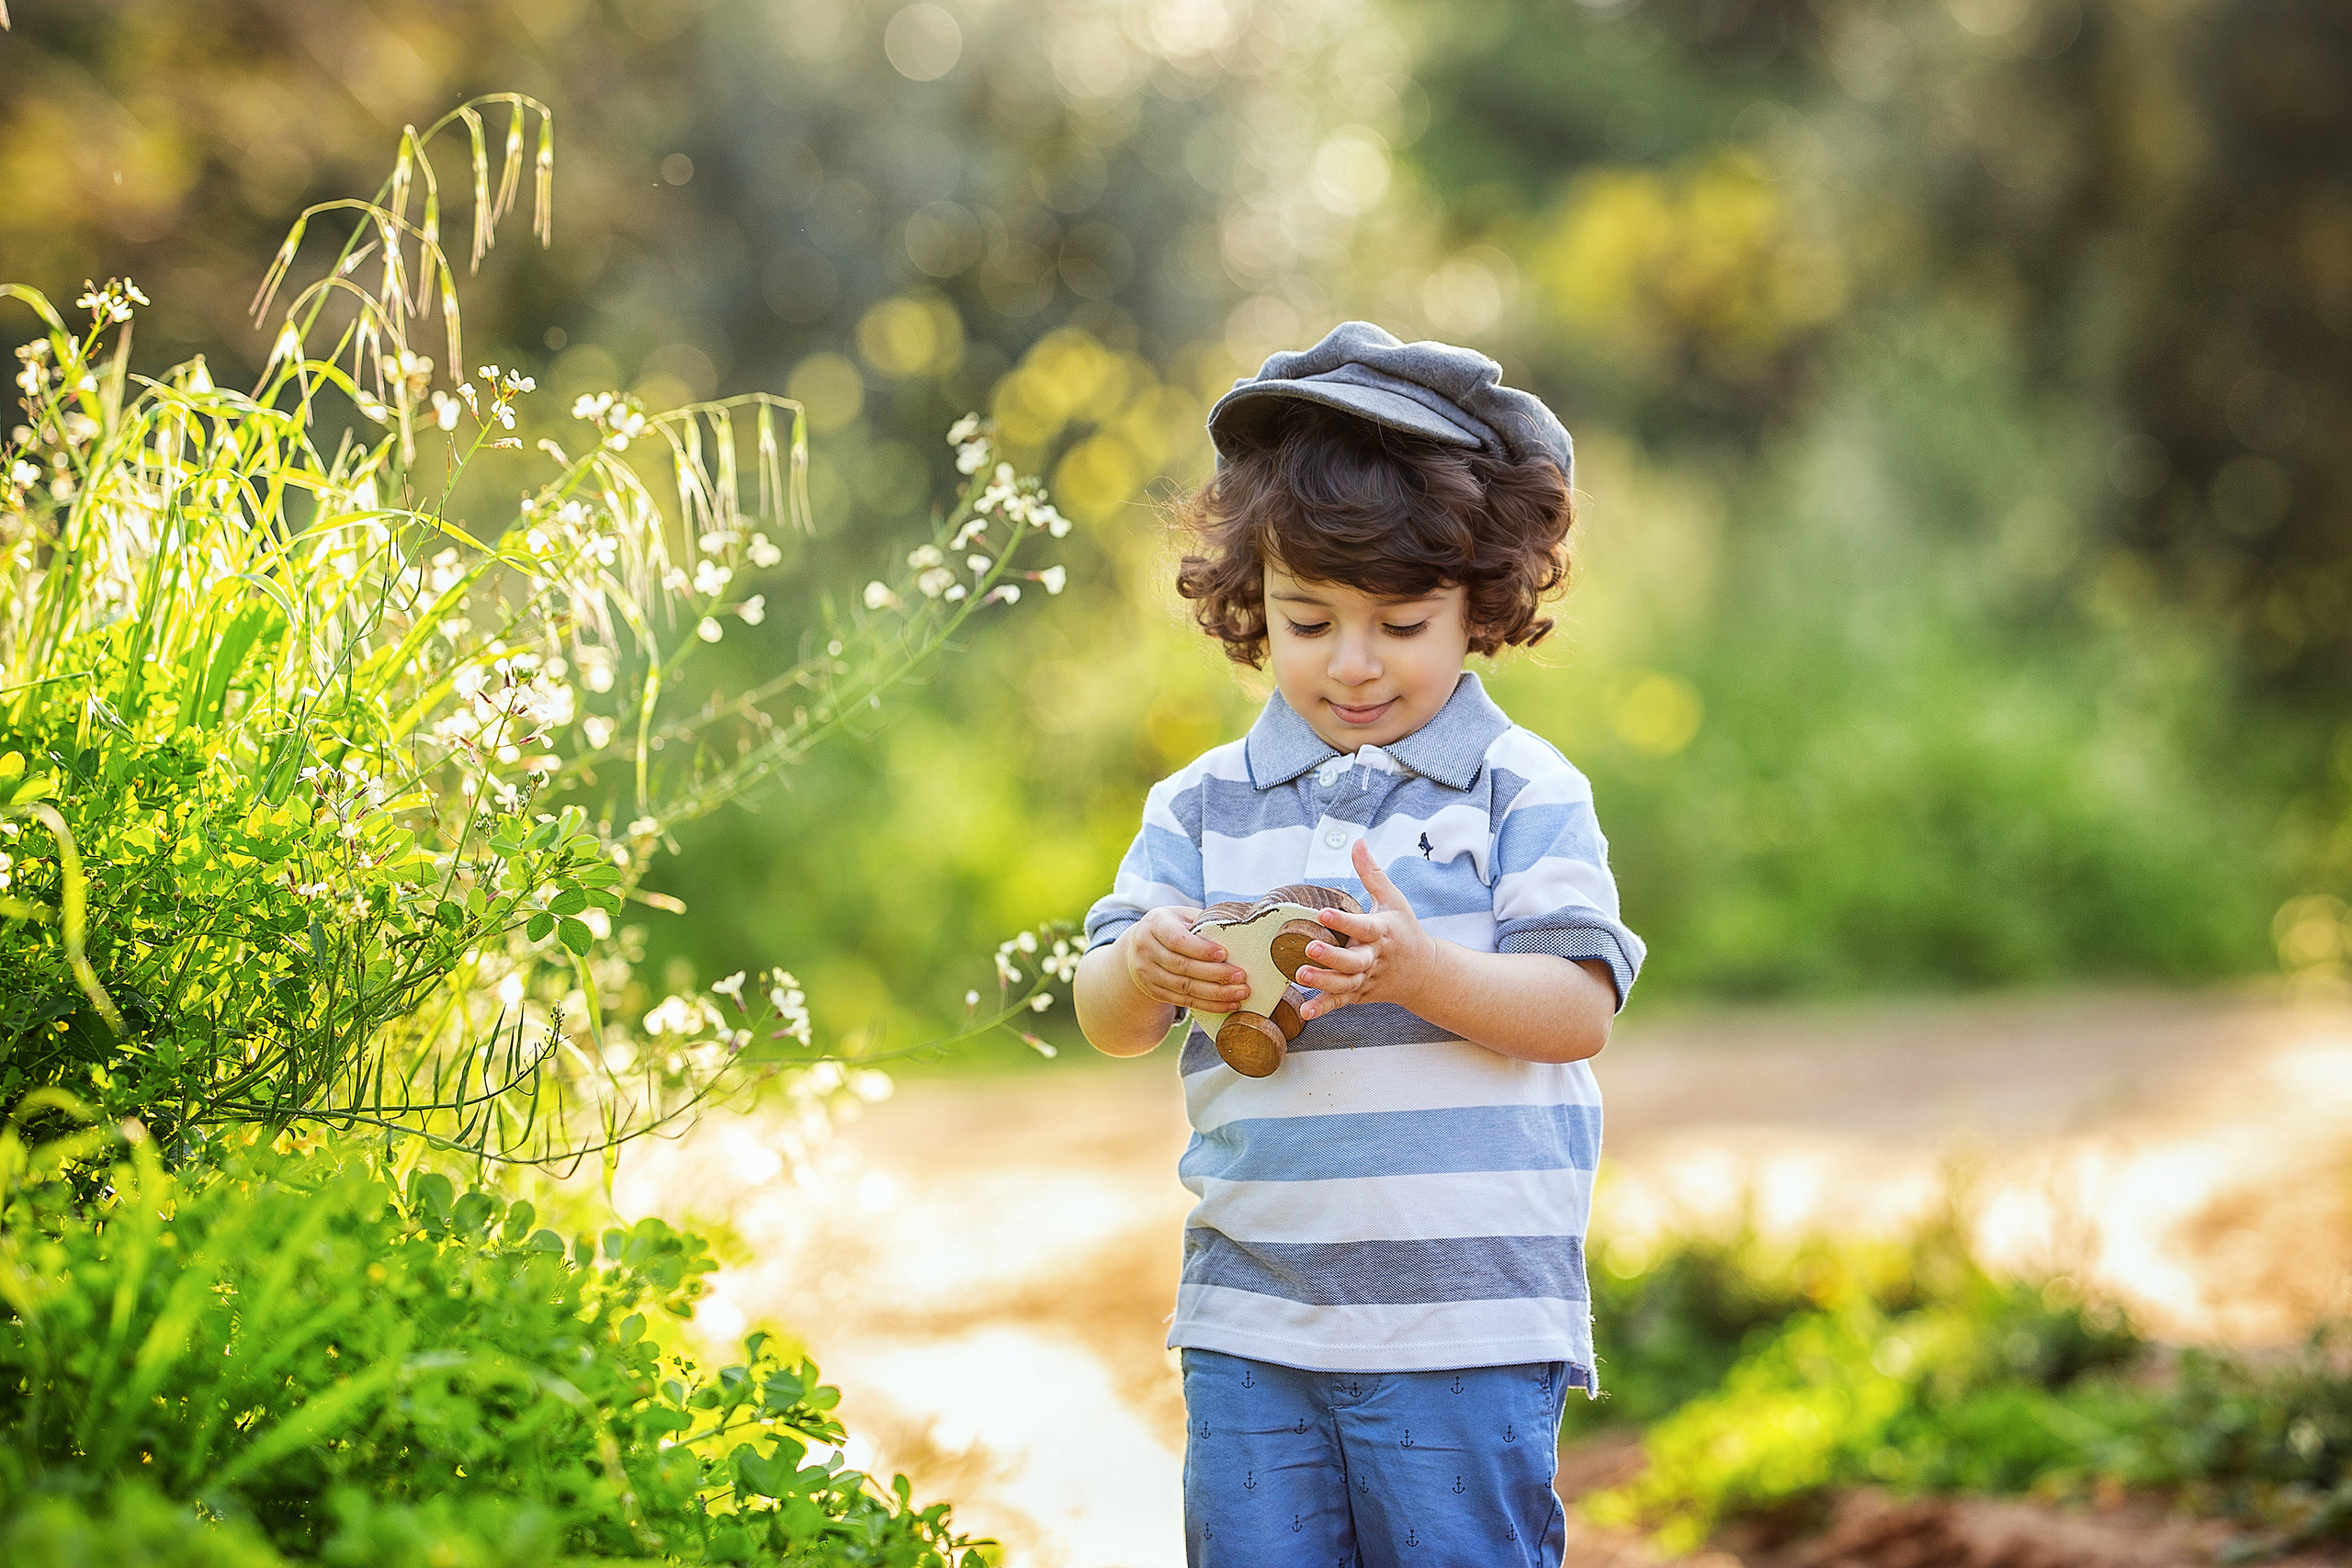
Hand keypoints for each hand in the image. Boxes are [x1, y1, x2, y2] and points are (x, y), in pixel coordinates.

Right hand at [1121, 906, 1251, 1012]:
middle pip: (1182, 966)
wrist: (1140, 947)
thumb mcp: (1182, 916)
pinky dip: (1208, 1005)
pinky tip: (1228, 1004)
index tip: (1224, 953)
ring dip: (1215, 992)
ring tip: (1240, 992)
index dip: (1200, 949)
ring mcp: (1148, 973)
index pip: (1176, 939)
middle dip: (1215, 973)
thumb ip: (1203, 921)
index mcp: (1155, 924)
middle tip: (1241, 976)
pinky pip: (1184, 1001)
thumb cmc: (1172, 927)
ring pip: (1184, 987)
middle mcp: (1147, 949)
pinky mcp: (1155, 991)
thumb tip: (1239, 927)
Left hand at [1294, 839, 1441, 1020]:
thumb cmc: (1404, 931)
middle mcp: (1374, 958)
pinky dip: (1323, 1008)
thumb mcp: (1393, 899)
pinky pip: (1341, 1002)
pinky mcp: (1360, 994)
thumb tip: (1357, 841)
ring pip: (1345, 984)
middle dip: (1332, 957)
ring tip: (1301, 976)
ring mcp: (1367, 979)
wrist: (1425, 973)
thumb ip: (1372, 872)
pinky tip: (1305, 1011)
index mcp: (1381, 932)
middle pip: (1353, 961)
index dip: (1343, 921)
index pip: (1362, 926)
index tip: (1324, 914)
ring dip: (1323, 982)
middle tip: (1310, 950)